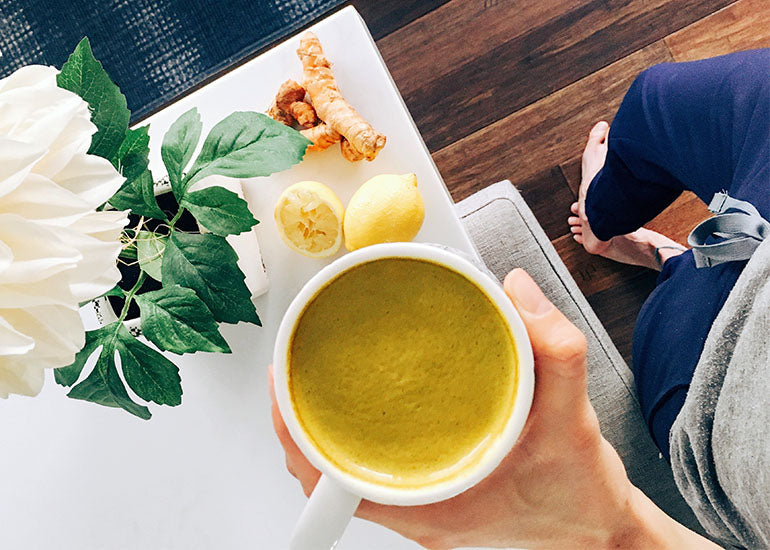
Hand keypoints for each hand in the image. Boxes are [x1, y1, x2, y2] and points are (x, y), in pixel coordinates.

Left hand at [269, 269, 715, 548]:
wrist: (598, 537)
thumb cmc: (579, 499)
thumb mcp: (575, 421)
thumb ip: (556, 350)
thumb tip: (518, 290)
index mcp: (432, 504)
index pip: (328, 481)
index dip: (293, 432)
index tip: (282, 384)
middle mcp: (419, 509)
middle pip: (328, 470)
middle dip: (304, 417)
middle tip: (298, 365)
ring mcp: (426, 508)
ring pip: (352, 469)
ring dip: (331, 426)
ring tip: (326, 377)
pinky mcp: (440, 499)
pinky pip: (382, 469)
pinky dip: (367, 436)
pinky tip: (380, 404)